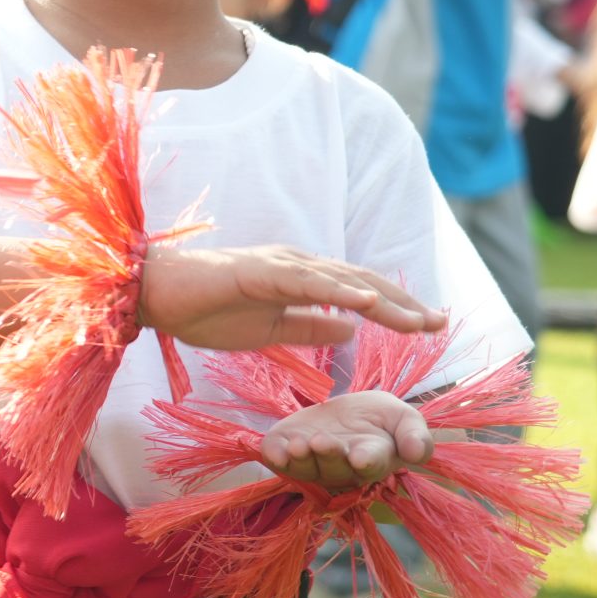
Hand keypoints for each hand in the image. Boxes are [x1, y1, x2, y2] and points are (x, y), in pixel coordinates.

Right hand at [138, 242, 446, 350]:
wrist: (155, 294)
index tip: (430, 325)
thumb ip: (309, 327)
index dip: (396, 307)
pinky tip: (367, 302)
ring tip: (419, 318)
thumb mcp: (268, 330)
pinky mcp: (259, 273)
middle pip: (362, 282)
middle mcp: (297, 265)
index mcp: (300, 278)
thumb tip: (350, 332)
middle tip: (441, 323)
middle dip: (404, 304)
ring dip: (385, 299)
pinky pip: (307, 283)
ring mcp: (280, 265)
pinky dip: (340, 290)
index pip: (357, 292)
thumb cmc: (205, 310)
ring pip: (343, 281)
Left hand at [259, 391, 433, 489]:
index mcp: (373, 460)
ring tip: (299, 445)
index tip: (361, 458)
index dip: (365, 461)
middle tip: (323, 442)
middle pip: (334, 468)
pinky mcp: (288, 449)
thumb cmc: (384, 419)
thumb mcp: (405, 419)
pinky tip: (272, 451)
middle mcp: (341, 467)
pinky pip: (279, 460)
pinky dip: (274, 456)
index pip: (370, 465)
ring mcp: (312, 461)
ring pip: (305, 468)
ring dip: (300, 460)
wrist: (353, 411)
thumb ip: (415, 436)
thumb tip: (416, 453)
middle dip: (328, 456)